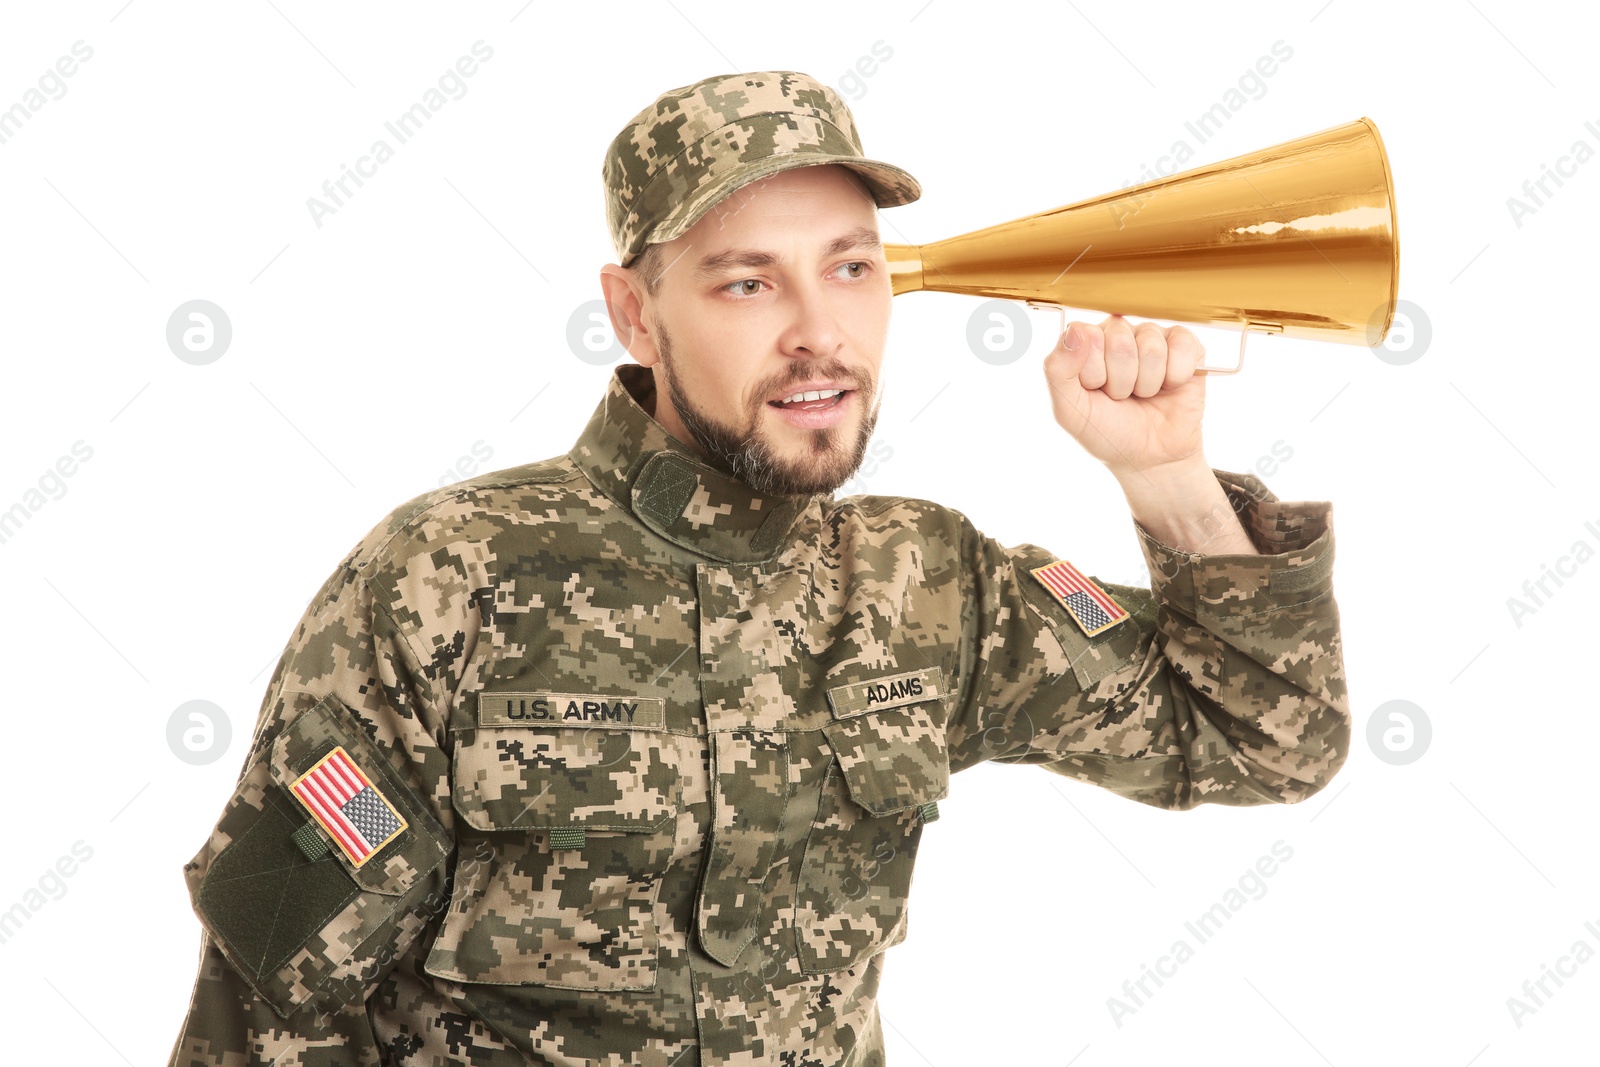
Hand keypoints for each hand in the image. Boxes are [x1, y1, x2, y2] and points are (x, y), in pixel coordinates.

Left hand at [1042, 314, 1207, 479]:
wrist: (1150, 458)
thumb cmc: (1107, 431)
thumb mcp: (1070, 411)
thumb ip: (1058, 371)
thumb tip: (1076, 332)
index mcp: (1085, 342)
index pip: (1085, 336)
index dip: (1092, 372)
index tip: (1096, 391)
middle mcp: (1117, 332)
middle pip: (1119, 341)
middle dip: (1121, 381)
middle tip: (1122, 397)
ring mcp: (1151, 336)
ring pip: (1151, 347)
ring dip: (1147, 383)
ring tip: (1143, 394)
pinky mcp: (1185, 345)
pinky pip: (1182, 345)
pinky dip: (1175, 376)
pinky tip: (1169, 387)